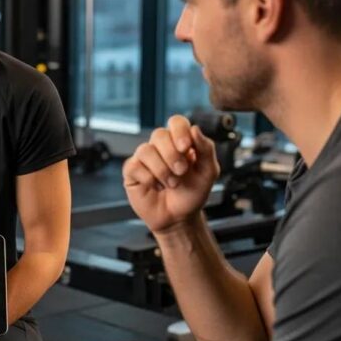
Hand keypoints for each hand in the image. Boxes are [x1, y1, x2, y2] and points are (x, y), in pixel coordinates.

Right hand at [123, 115, 218, 234]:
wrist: (179, 218)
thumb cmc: (192, 193)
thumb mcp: (208, 172)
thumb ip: (206, 149)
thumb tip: (195, 129)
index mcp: (180, 141)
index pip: (176, 122)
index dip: (179, 131)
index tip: (186, 147)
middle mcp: (161, 146)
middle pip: (159, 134)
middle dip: (172, 155)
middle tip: (181, 172)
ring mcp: (145, 157)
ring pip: (146, 150)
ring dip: (162, 170)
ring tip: (172, 184)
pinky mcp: (132, 170)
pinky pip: (135, 166)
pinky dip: (149, 179)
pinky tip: (156, 187)